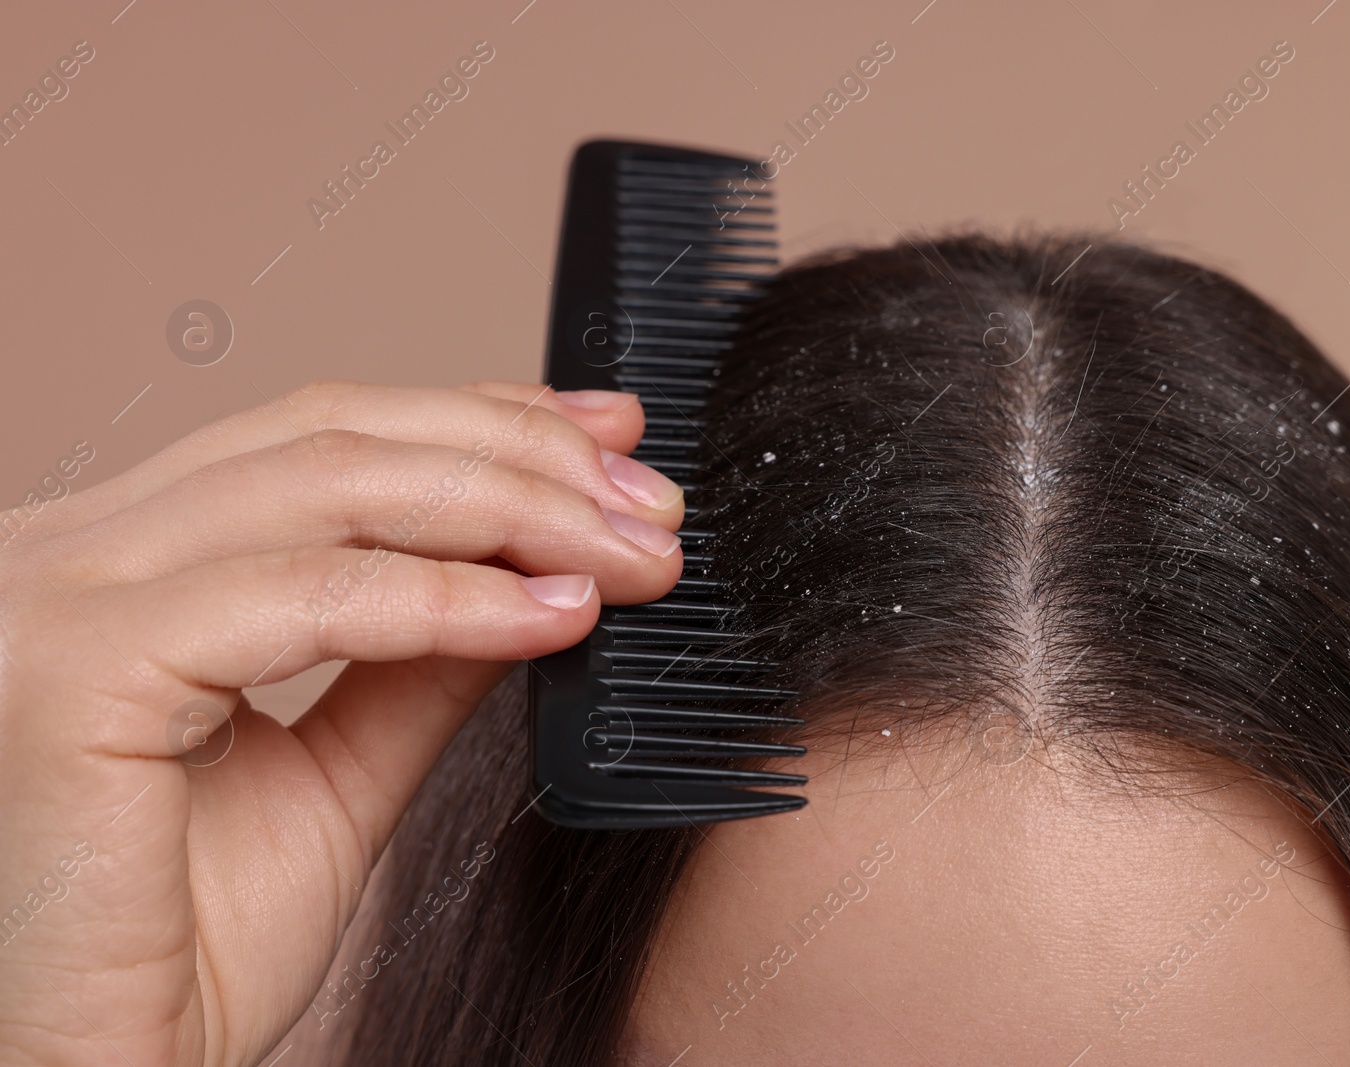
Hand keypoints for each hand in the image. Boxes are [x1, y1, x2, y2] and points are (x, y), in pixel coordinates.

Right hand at [0, 380, 683, 1066]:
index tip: (606, 439)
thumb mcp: (342, 775)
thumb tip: (537, 572)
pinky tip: (554, 619)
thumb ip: (422, 661)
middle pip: (334, 437)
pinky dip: (452, 602)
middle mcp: (68, 554)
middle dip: (519, 458)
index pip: (320, 438)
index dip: (477, 420)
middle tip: (646, 503)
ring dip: (512, 514)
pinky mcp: (73, 669)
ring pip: (331, 488)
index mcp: (121, 564)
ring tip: (628, 557)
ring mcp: (55, 597)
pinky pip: (308, 599)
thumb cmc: (183, 950)